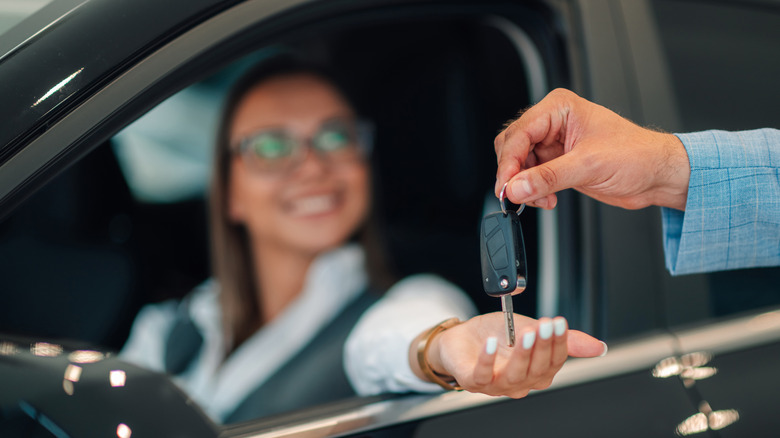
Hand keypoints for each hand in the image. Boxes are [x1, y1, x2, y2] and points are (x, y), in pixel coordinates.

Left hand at [418, 312, 606, 397]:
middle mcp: (519, 383)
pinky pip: (482, 375)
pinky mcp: (473, 382)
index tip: (560, 322)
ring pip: (515, 376)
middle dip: (544, 346)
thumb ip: (563, 339)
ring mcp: (496, 385)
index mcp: (536, 373)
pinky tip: (492, 344)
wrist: (460, 337)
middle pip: (538, 370)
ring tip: (526, 333)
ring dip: (522, 354)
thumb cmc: (495, 335)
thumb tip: (599, 347)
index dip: (560, 343)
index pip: (555, 362)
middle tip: (547, 325)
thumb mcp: (530, 329)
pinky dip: (488, 359)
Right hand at [494, 88, 689, 210]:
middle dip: (513, 174)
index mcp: (559, 108)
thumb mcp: (589, 166)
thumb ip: (548, 177)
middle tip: (516, 195)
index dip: (509, 163)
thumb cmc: (637, 155)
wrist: (657, 175)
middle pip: (512, 147)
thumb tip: (516, 187)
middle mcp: (553, 123)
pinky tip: (547, 198)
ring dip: (524, 186)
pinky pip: (531, 178)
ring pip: (519, 165)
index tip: (506, 186)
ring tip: (540, 199)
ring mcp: (554, 144)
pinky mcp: (558, 163)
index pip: (519, 134)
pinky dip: (533, 191)